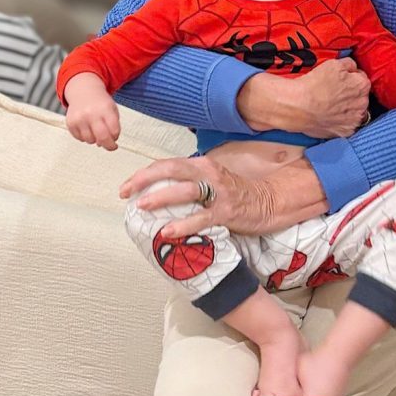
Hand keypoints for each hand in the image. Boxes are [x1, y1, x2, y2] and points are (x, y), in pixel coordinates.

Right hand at [64, 73, 119, 150]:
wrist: (83, 91)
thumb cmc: (100, 103)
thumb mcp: (112, 109)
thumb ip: (114, 125)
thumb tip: (107, 143)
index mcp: (105, 108)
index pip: (114, 130)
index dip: (116, 137)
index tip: (115, 139)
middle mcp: (91, 113)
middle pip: (102, 138)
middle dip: (109, 146)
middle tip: (111, 146)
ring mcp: (79, 118)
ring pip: (90, 140)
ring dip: (95, 139)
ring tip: (95, 130)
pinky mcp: (70, 123)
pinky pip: (80, 138)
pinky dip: (85, 137)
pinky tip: (87, 128)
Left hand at [119, 156, 275, 236]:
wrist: (269, 201)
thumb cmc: (236, 194)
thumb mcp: (210, 181)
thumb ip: (188, 183)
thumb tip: (158, 195)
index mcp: (202, 164)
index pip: (167, 164)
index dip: (144, 174)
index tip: (126, 187)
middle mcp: (209, 173)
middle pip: (172, 169)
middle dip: (145, 179)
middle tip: (125, 192)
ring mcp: (219, 192)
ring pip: (186, 190)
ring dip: (161, 197)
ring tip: (142, 206)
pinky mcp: (227, 211)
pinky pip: (203, 217)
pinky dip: (184, 224)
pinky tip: (168, 232)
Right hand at [238, 57, 370, 138]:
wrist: (300, 106)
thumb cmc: (315, 84)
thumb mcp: (334, 63)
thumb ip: (349, 64)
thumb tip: (352, 67)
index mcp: (362, 85)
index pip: (361, 79)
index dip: (350, 78)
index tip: (341, 81)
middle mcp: (363, 104)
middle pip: (360, 97)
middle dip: (351, 94)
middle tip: (335, 93)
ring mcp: (355, 120)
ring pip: (355, 112)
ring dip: (348, 109)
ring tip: (332, 106)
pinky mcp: (346, 132)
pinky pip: (347, 125)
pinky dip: (341, 122)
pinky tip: (331, 117)